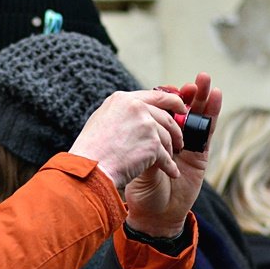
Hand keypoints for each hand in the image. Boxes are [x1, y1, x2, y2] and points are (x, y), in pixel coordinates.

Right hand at [69, 89, 188, 188]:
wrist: (89, 168)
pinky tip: (172, 172)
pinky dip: (170, 166)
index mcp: (123, 99)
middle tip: (179, 140)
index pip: (155, 96)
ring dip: (171, 149)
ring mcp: (146, 124)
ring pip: (167, 136)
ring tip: (170, 160)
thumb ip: (121, 113)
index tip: (180, 109)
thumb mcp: (101, 120)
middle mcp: (136, 107)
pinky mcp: (152, 144)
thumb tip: (135, 114)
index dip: (173, 102)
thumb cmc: (90, 150)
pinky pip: (166, 156)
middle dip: (176, 130)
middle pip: (166, 116)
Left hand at [124, 73, 221, 237]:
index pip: (161, 110)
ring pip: (197, 116)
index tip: (170, 86)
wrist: (155, 215)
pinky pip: (207, 131)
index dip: (167, 97)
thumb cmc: (142, 191)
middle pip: (182, 109)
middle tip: (196, 78)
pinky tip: (217, 97)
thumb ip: (146, 144)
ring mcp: (187, 145)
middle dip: (189, 93)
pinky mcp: (201, 154)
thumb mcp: (139, 163)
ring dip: (203, 98)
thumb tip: (145, 123)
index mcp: (152, 136)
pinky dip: (212, 114)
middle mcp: (170, 137)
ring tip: (207, 81)